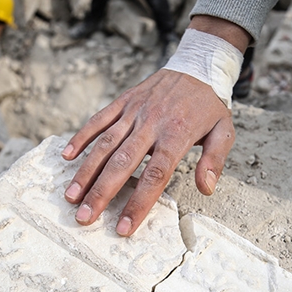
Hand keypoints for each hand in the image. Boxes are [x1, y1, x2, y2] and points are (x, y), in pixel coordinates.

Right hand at [62, 68, 234, 235]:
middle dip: (101, 193)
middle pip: (122, 163)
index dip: (138, 203)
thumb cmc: (209, 105)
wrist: (198, 64)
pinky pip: (99, 119)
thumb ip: (215, 160)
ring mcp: (134, 111)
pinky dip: (81, 136)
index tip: (124, 227)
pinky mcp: (124, 101)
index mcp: (176, 135)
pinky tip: (66, 156)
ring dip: (86, 171)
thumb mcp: (224, 132)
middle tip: (84, 217)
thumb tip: (206, 188)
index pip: (155, 175)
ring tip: (71, 196)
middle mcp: (151, 124)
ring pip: (105, 144)